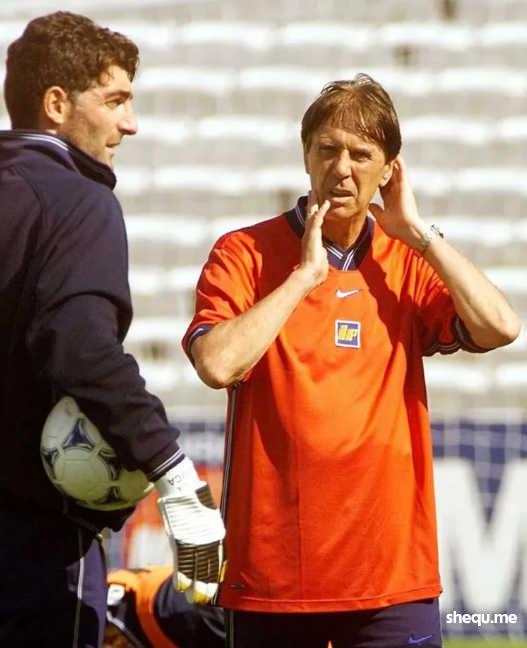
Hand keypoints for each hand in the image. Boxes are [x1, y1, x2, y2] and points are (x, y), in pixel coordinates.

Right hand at [156, 458, 225, 603]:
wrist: (183, 488)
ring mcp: (193, 539)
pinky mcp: (180, 538)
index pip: (219, 559)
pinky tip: (181, 587)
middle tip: (204, 599)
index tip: (215, 588)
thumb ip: (210, 534)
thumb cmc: (196, 501)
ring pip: (195, 568)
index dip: (216, 575)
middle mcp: (207, 538)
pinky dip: (181, 575)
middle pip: (208, 566)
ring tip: (193, 598)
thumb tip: (211, 549)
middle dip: (206, 585)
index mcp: (217, 532)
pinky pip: (182, 561)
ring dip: (194, 585)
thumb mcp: (209, 518)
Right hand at [297, 191, 329, 287]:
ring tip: (314, 191)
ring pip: (311, 214)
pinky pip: (318, 219)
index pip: (312, 223)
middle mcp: (308, 234)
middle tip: (311, 192)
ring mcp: (310, 233)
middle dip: (311, 203)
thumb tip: (324, 253)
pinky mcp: (313, 234)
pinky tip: (326, 203)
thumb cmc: (316, 270)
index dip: (313, 213)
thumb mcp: (321, 258)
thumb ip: (322, 252)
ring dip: (314, 202)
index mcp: (310, 239)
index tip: (314, 205)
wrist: (311, 274)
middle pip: (309, 215)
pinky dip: (322, 210)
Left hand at [369, 157, 426, 247]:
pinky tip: (395, 153)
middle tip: (376, 154)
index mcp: (390, 198)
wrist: (406, 229)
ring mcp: (401, 187)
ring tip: (385, 149)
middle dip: (382, 166)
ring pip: (394, 170)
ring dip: (390, 161)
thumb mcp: (381, 217)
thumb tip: (369, 204)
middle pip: (387, 174)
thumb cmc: (396, 227)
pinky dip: (398, 162)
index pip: (381, 184)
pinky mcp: (404, 185)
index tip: (368, 170)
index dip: (375, 177)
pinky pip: (401, 171)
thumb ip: (375, 210)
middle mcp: (396, 191)